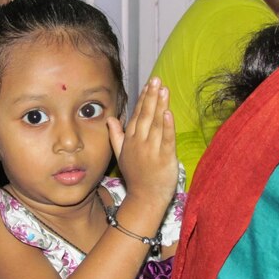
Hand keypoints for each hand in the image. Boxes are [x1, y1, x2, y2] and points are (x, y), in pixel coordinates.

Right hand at [107, 77, 177, 204]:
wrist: (145, 198)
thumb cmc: (136, 176)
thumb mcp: (121, 155)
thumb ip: (116, 135)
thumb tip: (109, 119)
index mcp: (130, 140)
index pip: (137, 115)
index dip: (143, 99)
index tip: (148, 84)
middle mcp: (139, 143)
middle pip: (146, 116)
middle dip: (151, 97)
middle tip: (156, 80)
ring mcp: (151, 150)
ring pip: (156, 124)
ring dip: (160, 106)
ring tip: (164, 90)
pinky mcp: (164, 158)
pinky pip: (166, 140)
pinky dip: (168, 127)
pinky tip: (169, 113)